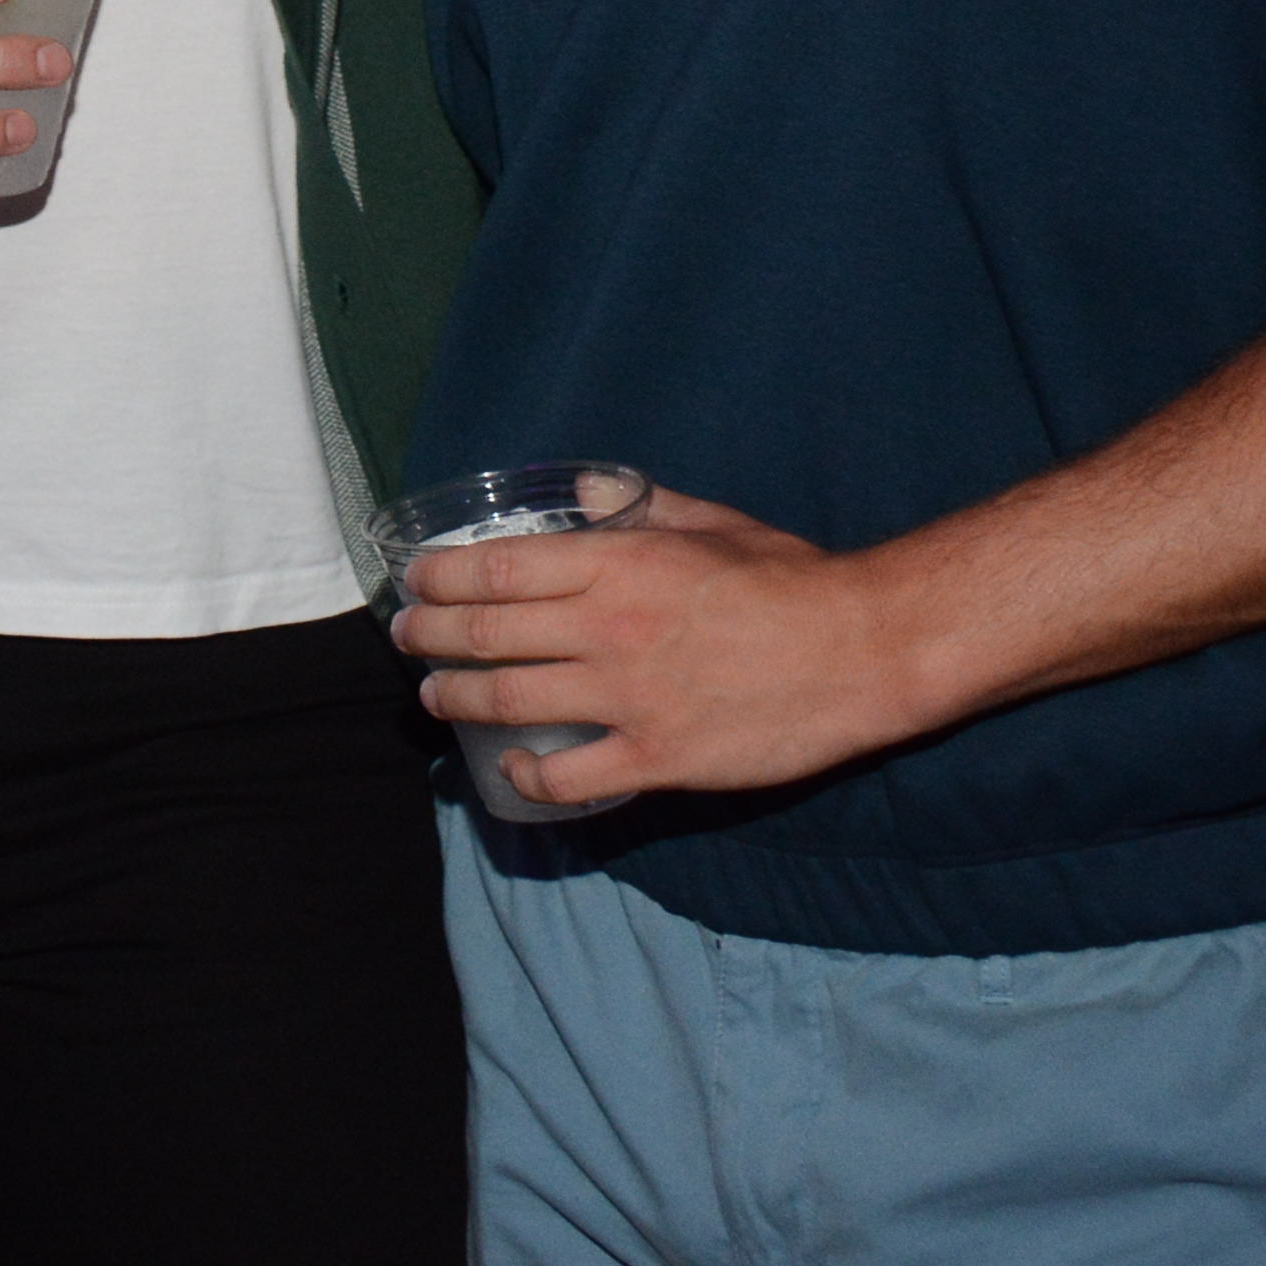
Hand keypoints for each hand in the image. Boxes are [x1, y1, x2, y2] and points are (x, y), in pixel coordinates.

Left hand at [387, 486, 945, 807]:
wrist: (859, 650)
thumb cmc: (791, 578)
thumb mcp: (711, 522)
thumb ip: (638, 508)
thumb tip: (581, 489)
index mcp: (618, 563)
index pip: (495, 569)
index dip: (440, 577)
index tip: (415, 581)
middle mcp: (606, 628)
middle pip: (486, 634)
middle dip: (430, 636)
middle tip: (406, 636)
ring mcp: (626, 698)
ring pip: (508, 702)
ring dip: (456, 698)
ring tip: (433, 695)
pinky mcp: (654, 758)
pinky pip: (567, 776)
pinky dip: (527, 773)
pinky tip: (510, 766)